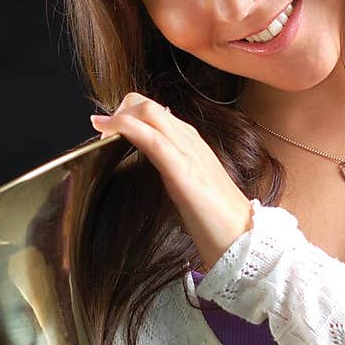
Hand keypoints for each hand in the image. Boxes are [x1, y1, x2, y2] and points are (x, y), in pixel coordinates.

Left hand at [90, 94, 252, 271]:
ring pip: (149, 113)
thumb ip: (173, 169)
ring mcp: (189, 153)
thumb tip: (152, 159)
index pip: (155, 111)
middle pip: (148, 105)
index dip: (128, 113)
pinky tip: (109, 131)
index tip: (108, 130)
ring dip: (119, 117)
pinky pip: (153, 140)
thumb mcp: (190, 186)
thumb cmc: (218, 220)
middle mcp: (191, 141)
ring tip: (100, 131)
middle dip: (118, 112)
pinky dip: (127, 128)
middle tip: (100, 134)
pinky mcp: (184, 172)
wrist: (245, 239)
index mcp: (192, 143)